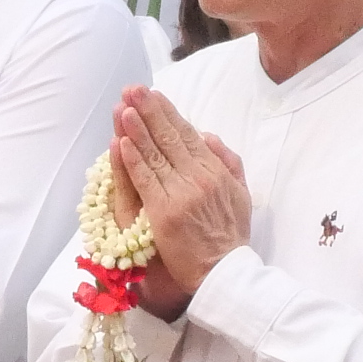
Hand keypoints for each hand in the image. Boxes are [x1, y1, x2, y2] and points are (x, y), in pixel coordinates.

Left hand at [112, 87, 250, 315]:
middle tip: (133, 88)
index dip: (169, 113)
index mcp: (216, 171)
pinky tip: (121, 142)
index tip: (154, 95)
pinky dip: (132, 160)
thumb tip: (209, 136)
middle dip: (150, 110)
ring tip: (124, 107)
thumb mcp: (241, 195)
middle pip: (169, 137)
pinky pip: (145, 180)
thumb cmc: (232, 237)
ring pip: (155, 154)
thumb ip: (228, 163)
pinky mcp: (164, 212)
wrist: (226, 272)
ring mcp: (180, 193)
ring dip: (137, 129)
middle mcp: (199, 177)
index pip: (188, 135)